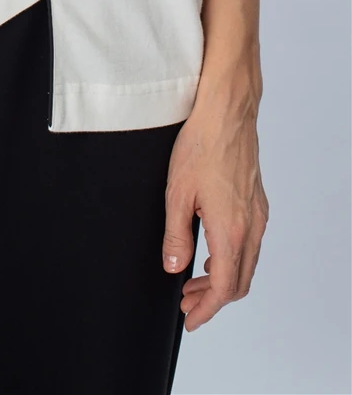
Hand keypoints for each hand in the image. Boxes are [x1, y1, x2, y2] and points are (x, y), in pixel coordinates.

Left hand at [162, 96, 268, 331]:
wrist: (227, 113)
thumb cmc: (201, 146)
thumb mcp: (176, 193)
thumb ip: (175, 236)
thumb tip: (174, 268)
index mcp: (231, 230)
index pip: (224, 287)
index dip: (207, 309)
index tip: (190, 319)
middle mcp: (251, 227)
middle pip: (239, 282)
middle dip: (213, 299)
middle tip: (186, 303)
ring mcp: (258, 215)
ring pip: (247, 264)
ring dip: (222, 279)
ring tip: (194, 282)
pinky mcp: (257, 202)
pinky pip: (250, 245)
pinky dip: (232, 259)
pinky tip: (211, 254)